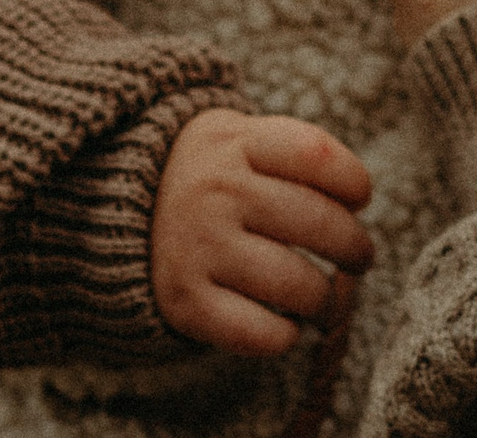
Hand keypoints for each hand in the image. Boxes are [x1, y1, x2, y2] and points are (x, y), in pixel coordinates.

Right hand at [152, 109, 374, 355]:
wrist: (118, 208)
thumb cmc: (216, 178)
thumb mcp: (244, 142)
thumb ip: (301, 159)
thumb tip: (357, 213)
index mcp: (235, 142)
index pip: (317, 156)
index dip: (354, 182)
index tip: (358, 198)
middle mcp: (214, 189)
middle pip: (321, 224)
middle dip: (356, 249)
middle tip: (358, 258)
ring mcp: (197, 245)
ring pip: (299, 285)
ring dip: (326, 300)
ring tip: (321, 297)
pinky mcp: (184, 300)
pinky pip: (260, 333)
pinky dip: (285, 336)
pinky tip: (284, 324)